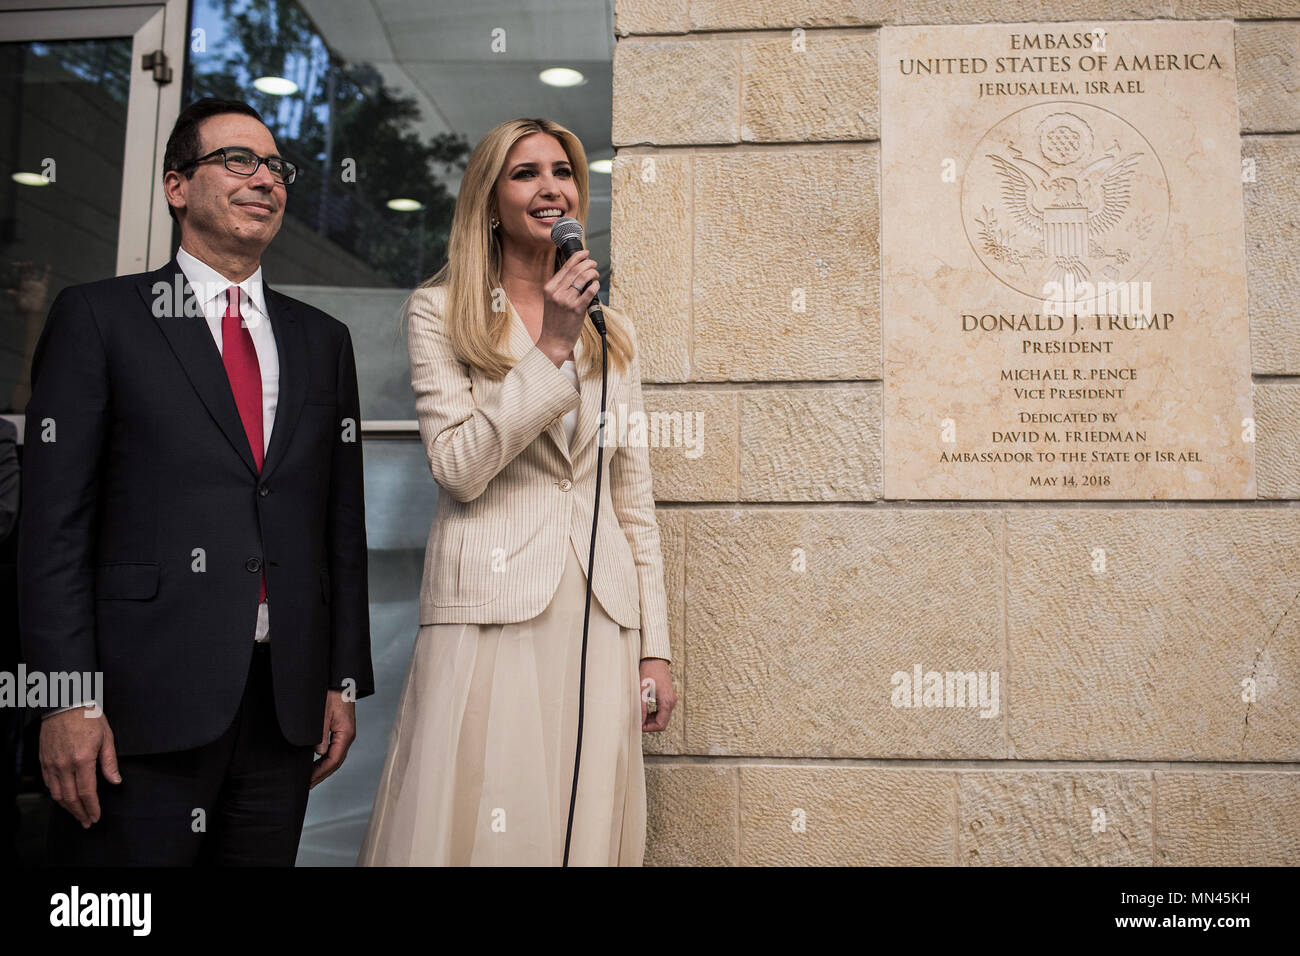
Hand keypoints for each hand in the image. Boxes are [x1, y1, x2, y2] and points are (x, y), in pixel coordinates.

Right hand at [39, 706, 120, 827]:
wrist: (64, 703)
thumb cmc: (88, 717)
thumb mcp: (107, 737)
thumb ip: (110, 762)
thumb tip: (115, 781)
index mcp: (83, 759)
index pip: (87, 792)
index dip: (92, 808)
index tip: (96, 817)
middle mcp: (64, 764)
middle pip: (71, 798)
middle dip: (80, 813)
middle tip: (88, 822)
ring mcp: (51, 763)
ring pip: (57, 794)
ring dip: (67, 808)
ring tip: (78, 815)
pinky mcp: (43, 761)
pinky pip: (48, 784)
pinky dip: (56, 796)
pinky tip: (64, 800)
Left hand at [310, 689, 355, 788]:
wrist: (339, 680)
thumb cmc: (331, 694)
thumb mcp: (322, 714)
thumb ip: (320, 735)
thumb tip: (319, 753)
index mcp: (346, 734)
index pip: (334, 760)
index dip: (320, 772)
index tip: (308, 781)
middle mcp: (348, 736)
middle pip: (336, 762)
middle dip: (322, 774)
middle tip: (307, 785)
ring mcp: (345, 733)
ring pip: (336, 757)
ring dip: (324, 768)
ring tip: (310, 778)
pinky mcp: (341, 729)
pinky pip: (334, 749)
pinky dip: (325, 759)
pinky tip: (317, 762)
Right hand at [538, 249, 599, 365]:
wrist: (554, 340)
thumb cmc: (555, 322)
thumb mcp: (552, 301)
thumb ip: (561, 288)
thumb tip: (577, 274)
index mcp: (549, 288)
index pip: (565, 267)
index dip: (577, 257)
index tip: (585, 253)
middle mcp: (557, 292)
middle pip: (575, 270)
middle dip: (588, 263)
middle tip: (593, 264)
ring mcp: (566, 300)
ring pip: (583, 278)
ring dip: (592, 273)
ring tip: (595, 274)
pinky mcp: (576, 309)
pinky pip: (589, 292)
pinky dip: (594, 285)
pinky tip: (596, 284)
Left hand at [638, 658, 675, 732]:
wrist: (655, 660)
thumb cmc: (649, 672)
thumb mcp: (642, 691)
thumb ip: (642, 708)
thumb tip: (639, 722)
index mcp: (667, 702)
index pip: (661, 724)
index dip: (649, 728)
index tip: (639, 725)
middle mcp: (672, 702)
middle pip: (663, 722)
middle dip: (650, 724)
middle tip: (638, 721)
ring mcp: (671, 699)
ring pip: (663, 717)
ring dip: (651, 719)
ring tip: (640, 716)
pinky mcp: (668, 696)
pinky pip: (663, 711)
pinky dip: (654, 713)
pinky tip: (645, 710)